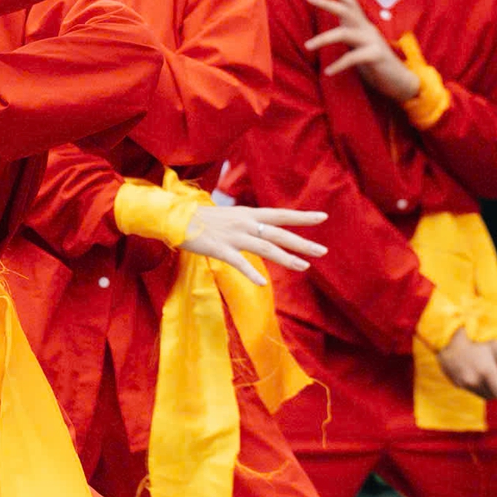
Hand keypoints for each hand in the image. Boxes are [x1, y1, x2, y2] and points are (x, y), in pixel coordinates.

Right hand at [177, 204, 327, 285]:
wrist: (174, 217)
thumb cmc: (200, 218)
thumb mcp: (229, 216)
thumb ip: (246, 224)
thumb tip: (262, 230)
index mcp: (247, 214)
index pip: (280, 215)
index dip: (301, 216)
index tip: (323, 217)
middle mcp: (244, 223)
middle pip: (278, 234)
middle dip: (301, 243)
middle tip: (323, 251)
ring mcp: (232, 236)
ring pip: (264, 248)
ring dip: (285, 258)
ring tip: (304, 267)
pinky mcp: (218, 248)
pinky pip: (237, 263)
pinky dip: (250, 272)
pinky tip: (262, 283)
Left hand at [304, 0, 420, 102]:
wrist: (400, 81)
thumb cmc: (375, 64)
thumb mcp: (359, 46)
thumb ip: (349, 36)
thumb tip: (331, 31)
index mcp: (363, 26)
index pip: (351, 4)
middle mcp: (368, 29)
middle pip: (346, 11)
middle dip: (327, 2)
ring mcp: (373, 41)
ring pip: (344, 34)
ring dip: (323, 39)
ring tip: (307, 46)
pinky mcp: (376, 55)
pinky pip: (353, 58)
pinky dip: (338, 65)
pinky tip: (328, 72)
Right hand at [436, 327, 496, 402]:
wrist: (448, 341)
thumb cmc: (476, 342)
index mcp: (486, 371)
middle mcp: (474, 381)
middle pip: (495, 396)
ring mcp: (464, 384)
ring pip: (485, 395)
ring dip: (490, 389)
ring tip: (487, 372)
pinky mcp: (457, 385)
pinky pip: (474, 391)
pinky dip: (479, 386)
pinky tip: (476, 372)